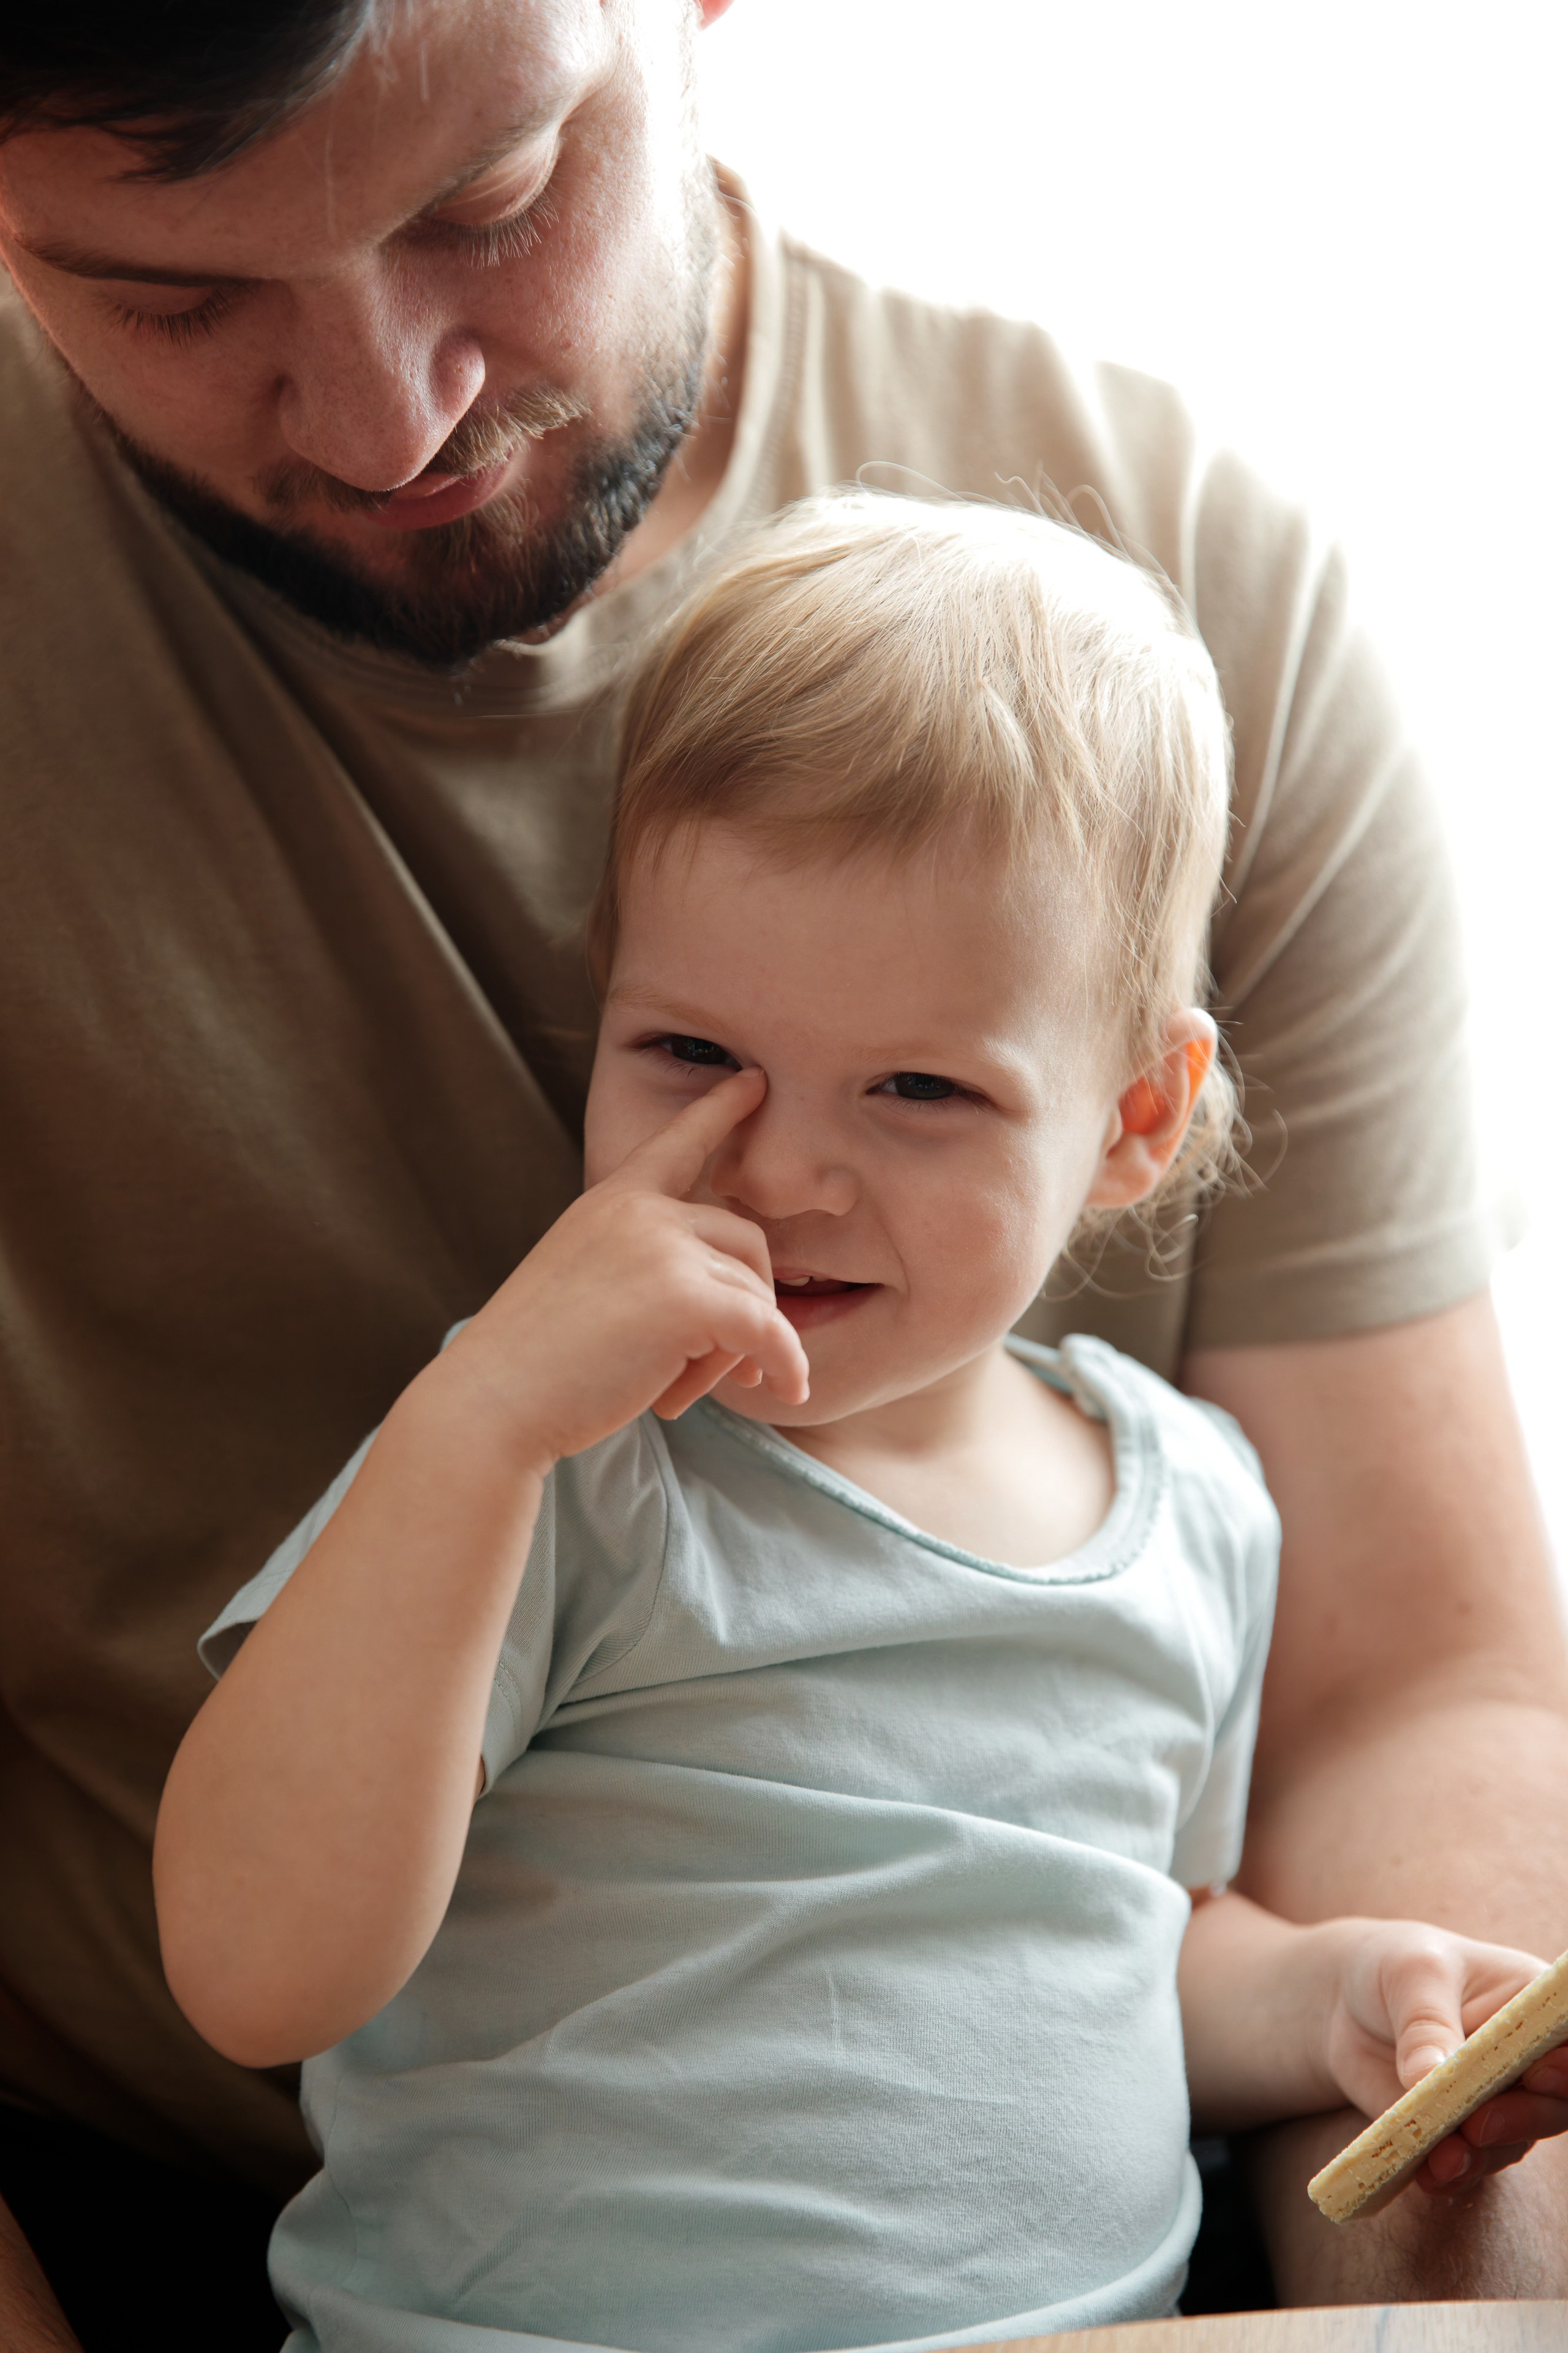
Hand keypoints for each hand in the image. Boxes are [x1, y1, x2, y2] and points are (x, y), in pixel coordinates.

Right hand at [427, 1066, 809, 1468]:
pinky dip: (787, 1364)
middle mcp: (641, 1212)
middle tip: (715, 1368)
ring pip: (755, 1295)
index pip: (678, 1144)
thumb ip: (647, 1270)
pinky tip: (789, 1390)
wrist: (492, 1402)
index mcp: (611, 1201)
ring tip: (680, 1392)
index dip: (720, 1111)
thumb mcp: (587, 1287)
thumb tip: (742, 1315)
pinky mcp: (687, 1301)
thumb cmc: (538, 1366)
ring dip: (736, 1353)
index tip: (755, 1080)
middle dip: (746, 1305)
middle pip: (747, 1241)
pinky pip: (769, 1331)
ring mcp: (664, 1249)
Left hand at [1325, 1920, 1567, 2196]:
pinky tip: (1429, 2175)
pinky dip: (1454, 2173)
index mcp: (1532, 2006)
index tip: (1540, 2075)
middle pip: (1553, 2101)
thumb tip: (1430, 2077)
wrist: (1345, 2001)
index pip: (1567, 2041)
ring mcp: (1497, 2101)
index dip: (1566, 2065)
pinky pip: (1472, 2163)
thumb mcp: (1410, 1975)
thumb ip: (1426, 2023)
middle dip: (1523, 2118)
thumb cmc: (1392, 1968)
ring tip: (1443, 2159)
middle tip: (1479, 2124)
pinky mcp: (1462, 2133)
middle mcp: (1528, 2060)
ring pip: (1514, 2140)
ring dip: (1484, 2154)